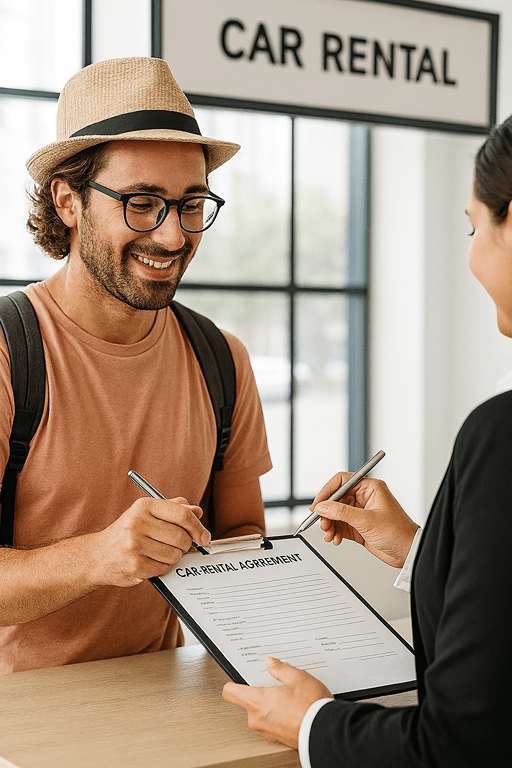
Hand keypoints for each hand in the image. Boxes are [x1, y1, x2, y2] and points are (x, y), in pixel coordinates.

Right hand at [92, 496, 210, 586]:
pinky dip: (161, 568)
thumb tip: (197, 512)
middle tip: (177, 545)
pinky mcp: (135, 566)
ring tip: (158, 553)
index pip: (181, 514)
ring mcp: (135, 545)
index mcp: (143, 506)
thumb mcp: (146, 513)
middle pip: (181, 537)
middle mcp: (138, 523)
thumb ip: (173, 509)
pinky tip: (149, 561)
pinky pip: (163, 569)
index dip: (197, 526)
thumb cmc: (126, 532)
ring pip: (175, 555)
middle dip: (184, 545)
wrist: (97, 555)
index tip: (203, 536)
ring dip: (172, 557)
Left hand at [222, 657, 332, 749]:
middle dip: (261, 692)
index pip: (231, 692)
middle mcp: (258, 720)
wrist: (326, 732)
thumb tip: (271, 663)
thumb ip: (280, 668)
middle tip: (276, 685)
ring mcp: (267, 731)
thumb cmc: (311, 707)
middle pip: (248, 701)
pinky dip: (280, 715)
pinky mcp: (278, 738)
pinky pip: (272, 722)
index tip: (239, 678)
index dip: (234, 683)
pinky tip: (294, 708)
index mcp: (257, 702)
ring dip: (272, 704)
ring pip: (261, 712)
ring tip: (289, 697)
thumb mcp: (297, 677)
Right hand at [313, 473, 418, 567]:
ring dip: (329, 524)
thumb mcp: (367, 520)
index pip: (342, 482)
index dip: (327, 491)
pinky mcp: (358, 526)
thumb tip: (323, 506)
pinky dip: (335, 532)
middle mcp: (364, 498)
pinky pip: (340, 526)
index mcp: (370, 488)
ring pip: (336, 514)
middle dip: (327, 512)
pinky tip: (336, 539)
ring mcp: (361, 512)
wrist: (407, 553)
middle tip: (321, 522)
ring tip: (329, 533)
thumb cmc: (398, 532)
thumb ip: (342, 512)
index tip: (318, 503)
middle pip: (336, 499)